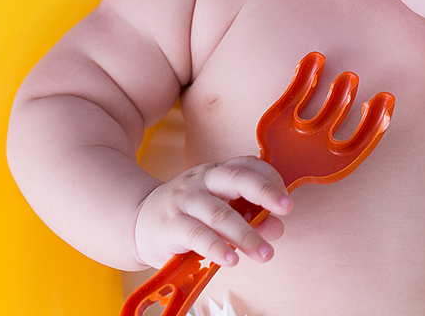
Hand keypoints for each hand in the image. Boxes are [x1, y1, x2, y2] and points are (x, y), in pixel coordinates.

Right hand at [133, 156, 291, 268]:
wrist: (137, 222)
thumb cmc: (187, 216)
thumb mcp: (219, 212)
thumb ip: (248, 218)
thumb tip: (276, 227)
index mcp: (216, 173)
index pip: (247, 165)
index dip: (270, 178)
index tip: (286, 199)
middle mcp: (201, 181)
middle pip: (236, 178)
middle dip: (265, 192)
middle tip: (286, 208)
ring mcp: (184, 200)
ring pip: (220, 213)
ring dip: (246, 234)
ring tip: (264, 253)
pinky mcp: (170, 225)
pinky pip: (197, 235)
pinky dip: (217, 248)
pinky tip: (231, 260)